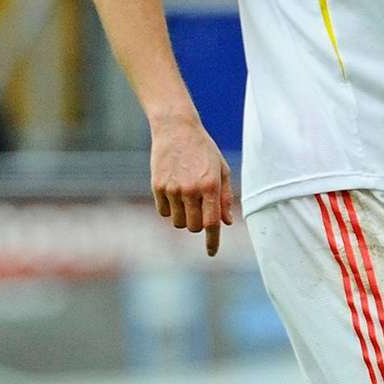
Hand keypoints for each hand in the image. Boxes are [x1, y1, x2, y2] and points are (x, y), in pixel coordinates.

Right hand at [149, 115, 234, 255]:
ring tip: (187, 198)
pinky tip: (173, 192)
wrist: (176, 129)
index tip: (211, 254)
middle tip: (200, 210)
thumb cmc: (204, 150)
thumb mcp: (221, 170)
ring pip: (177, 222)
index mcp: (210, 186)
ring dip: (183, 217)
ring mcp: (172, 189)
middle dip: (198, 224)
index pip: (212, 223)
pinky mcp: (157, 187)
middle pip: (194, 227)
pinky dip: (169, 209)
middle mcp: (191, 189)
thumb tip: (227, 223)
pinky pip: (163, 212)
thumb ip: (224, 197)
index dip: (212, 241)